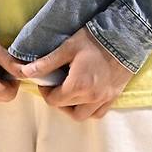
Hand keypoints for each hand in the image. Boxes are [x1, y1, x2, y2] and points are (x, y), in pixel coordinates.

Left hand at [19, 27, 133, 121]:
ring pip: (83, 115)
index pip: (53, 100)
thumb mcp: (68, 47)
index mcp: (78, 86)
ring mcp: (104, 99)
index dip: (45, 91)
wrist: (126, 36)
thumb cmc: (95, 39)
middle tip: (56, 84)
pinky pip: (98, 113)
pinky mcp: (114, 96)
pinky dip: (89, 109)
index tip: (46, 81)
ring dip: (73, 107)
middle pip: (66, 108)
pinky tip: (86, 96)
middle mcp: (91, 97)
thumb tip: (25, 72)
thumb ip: (46, 63)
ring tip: (70, 92)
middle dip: (57, 98)